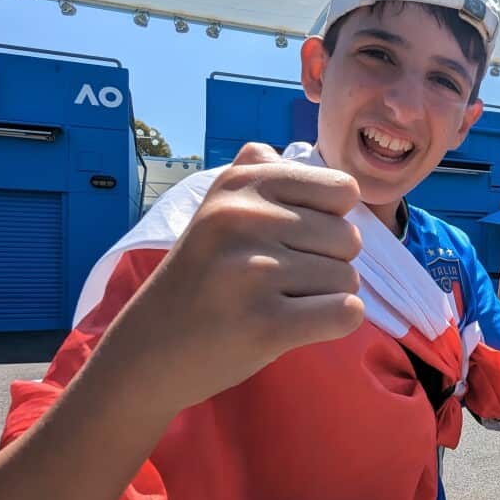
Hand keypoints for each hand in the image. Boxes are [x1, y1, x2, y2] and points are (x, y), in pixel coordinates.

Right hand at [98, 142, 364, 412]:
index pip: (343, 190)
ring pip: (347, 278)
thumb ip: (253, 173)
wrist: (151, 349)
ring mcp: (254, 271)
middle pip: (349, 238)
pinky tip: (297, 325)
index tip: (293, 240)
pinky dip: (335, 322)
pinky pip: (346, 312)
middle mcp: (244, 219)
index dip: (330, 220)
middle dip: (327, 263)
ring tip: (275, 303)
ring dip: (324, 297)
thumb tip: (274, 150)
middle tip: (278, 281)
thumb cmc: (202, 277)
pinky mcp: (265, 323)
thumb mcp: (216, 209)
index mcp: (242, 183)